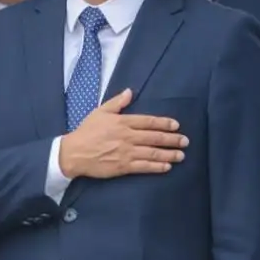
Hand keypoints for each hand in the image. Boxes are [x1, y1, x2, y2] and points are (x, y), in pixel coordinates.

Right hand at [57, 88, 187, 179]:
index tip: (176, 125)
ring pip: (152, 153)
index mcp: (123, 122)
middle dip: (172, 139)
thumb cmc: (86, 131)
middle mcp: (127, 137)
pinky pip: (144, 167)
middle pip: (154, 137)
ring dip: (169, 154)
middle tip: (185, 141)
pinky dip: (157, 167)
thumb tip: (130, 92)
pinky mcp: (123, 167)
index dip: (164, 123)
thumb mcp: (100, 112)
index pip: (148, 122)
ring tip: (181, 155)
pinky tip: (167, 166)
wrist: (74, 153)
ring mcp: (126, 153)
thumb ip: (117, 103)